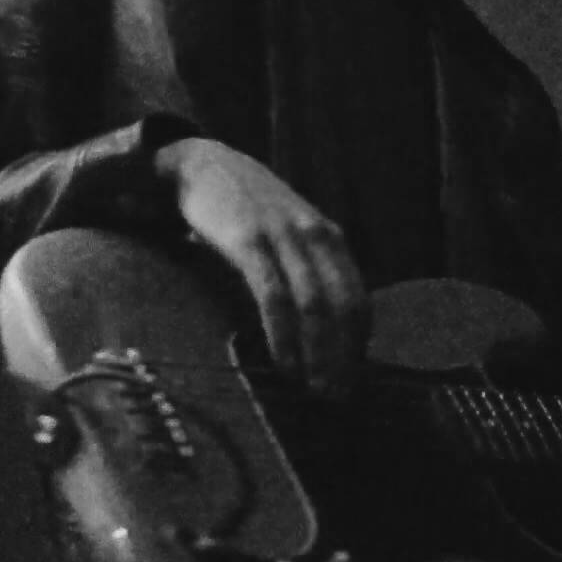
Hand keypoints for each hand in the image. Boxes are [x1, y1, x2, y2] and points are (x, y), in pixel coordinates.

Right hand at [155, 137, 366, 395]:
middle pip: (342, 308)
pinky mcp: (249, 242)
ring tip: (316, 391)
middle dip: (344, 358)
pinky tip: (286, 364)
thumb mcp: (288, 232)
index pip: (358, 300)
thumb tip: (323, 329)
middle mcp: (314, 236)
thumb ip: (307, 268)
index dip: (358, 345)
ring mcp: (283, 238)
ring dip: (319, 355)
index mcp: (328, 238)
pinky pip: (274, 297)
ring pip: (314, 306)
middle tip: (338, 398)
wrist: (202, 163)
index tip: (352, 381)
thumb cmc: (245, 207)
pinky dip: (285, 336)